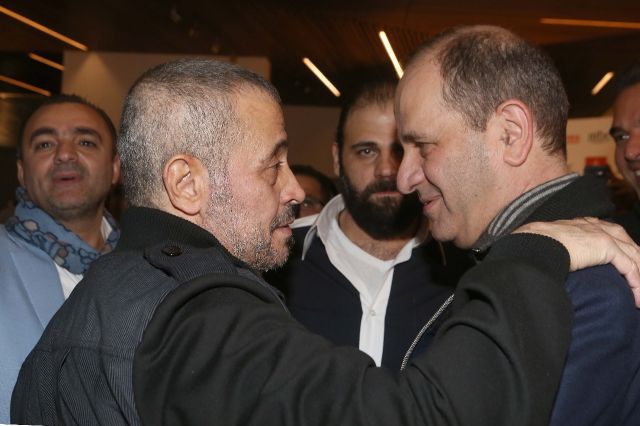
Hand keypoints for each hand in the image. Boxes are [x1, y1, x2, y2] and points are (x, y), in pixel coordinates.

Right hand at [514, 217, 639, 306]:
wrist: (533, 243)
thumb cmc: (533, 246)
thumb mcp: (549, 245)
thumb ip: (560, 250)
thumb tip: (554, 265)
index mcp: (582, 224)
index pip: (612, 235)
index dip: (622, 252)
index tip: (626, 269)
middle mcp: (595, 226)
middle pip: (628, 244)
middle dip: (637, 262)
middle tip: (638, 284)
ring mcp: (602, 234)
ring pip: (633, 256)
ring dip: (639, 278)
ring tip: (639, 296)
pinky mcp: (606, 246)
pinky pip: (629, 268)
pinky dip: (636, 284)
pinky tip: (636, 298)